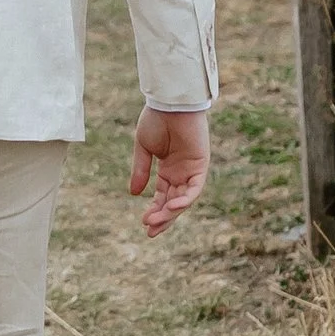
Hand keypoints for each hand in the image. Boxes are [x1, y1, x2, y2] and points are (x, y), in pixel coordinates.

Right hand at [130, 106, 209, 236]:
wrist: (169, 103)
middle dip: (163, 218)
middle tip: (150, 232)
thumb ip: (141, 171)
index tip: (143, 223)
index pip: (163, 196)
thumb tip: (134, 194)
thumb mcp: (144, 148)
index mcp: (168, 170)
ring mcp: (192, 170)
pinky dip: (185, 199)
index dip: (154, 210)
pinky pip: (195, 188)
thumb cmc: (156, 120)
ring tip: (154, 221)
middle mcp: (181, 173)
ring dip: (170, 212)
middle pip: (174, 202)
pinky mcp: (201, 166)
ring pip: (183, 199)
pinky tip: (172, 206)